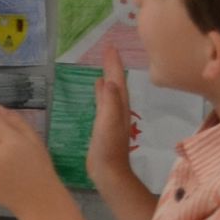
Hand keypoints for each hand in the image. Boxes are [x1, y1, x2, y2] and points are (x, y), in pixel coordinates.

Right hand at [88, 43, 135, 187]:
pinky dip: (102, 92)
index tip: (110, 47)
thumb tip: (110, 81)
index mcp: (120, 106)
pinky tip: (99, 88)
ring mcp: (112, 117)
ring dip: (109, 77)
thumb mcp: (108, 122)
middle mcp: (119, 108)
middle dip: (113, 66)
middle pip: (117, 82)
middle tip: (107, 50)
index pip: (118, 79)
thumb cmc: (108, 148)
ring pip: (112, 91)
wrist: (108, 172)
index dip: (114, 63)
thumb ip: (109, 102)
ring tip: (104, 65)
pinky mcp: (104, 125)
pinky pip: (104, 101)